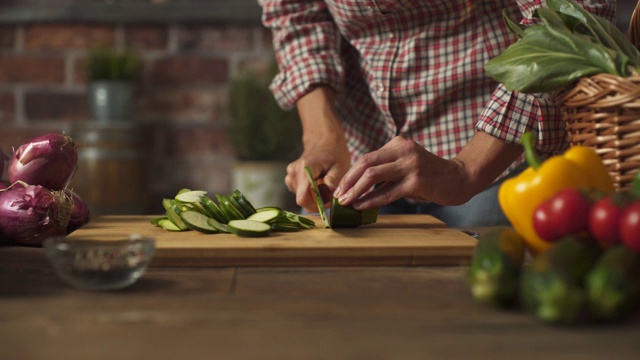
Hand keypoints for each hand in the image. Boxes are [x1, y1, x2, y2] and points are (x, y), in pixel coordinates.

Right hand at [285, 138, 350, 212]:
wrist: (324, 141)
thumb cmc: (334, 154)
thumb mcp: (340, 167)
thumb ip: (333, 182)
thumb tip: (327, 197)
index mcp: (305, 169)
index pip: (302, 199)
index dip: (316, 205)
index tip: (328, 200)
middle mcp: (294, 173)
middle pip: (303, 199)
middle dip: (318, 200)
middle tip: (330, 190)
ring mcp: (290, 175)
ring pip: (301, 197)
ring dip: (314, 196)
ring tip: (324, 183)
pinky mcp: (290, 178)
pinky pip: (300, 193)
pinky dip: (310, 192)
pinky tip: (317, 182)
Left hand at [333, 136, 471, 209]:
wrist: (460, 178)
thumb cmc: (430, 176)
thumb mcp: (406, 166)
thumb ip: (386, 171)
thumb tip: (358, 188)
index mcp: (398, 143)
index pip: (367, 157)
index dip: (350, 174)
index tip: (340, 187)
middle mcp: (403, 150)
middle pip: (365, 163)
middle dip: (348, 181)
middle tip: (338, 196)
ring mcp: (410, 164)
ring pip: (372, 175)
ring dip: (355, 190)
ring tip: (345, 202)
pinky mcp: (416, 181)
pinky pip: (387, 192)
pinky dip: (371, 200)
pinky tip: (362, 206)